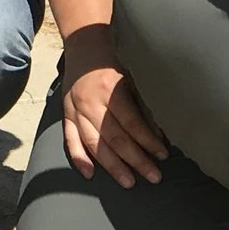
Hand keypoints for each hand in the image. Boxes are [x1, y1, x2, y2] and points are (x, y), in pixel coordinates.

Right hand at [62, 61, 167, 188]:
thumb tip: (158, 134)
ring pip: (94, 143)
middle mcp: (91, 102)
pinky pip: (70, 139)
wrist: (83, 48)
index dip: (148, 141)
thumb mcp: (132, 78)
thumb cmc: (113, 64)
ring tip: (129, 182)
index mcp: (110, 90)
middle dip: (136, 160)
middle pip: (114, 138)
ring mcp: (76, 110)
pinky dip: (78, 158)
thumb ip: (143, 106)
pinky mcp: (66, 114)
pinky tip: (90, 174)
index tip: (162, 155)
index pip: (132, 123)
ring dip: (112, 166)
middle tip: (153, 176)